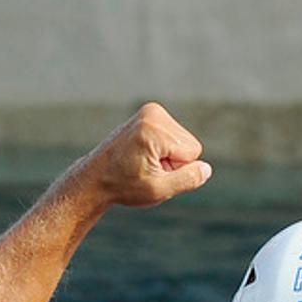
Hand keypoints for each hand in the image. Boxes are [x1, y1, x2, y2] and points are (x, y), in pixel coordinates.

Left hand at [70, 104, 211, 209]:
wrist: (95, 178)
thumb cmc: (124, 186)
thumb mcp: (158, 190)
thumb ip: (186, 180)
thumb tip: (206, 169)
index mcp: (155, 129)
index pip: (193, 152)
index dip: (177, 169)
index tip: (153, 173)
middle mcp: (153, 113)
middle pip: (189, 144)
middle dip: (173, 162)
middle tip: (146, 169)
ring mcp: (150, 111)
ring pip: (182, 141)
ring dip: (167, 156)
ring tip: (142, 163)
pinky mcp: (149, 114)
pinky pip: (172, 136)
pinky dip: (161, 149)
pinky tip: (142, 155)